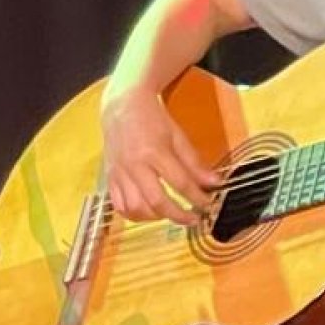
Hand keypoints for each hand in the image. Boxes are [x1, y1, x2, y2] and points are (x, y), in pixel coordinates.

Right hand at [100, 82, 217, 222]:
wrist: (122, 105)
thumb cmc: (151, 119)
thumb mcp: (178, 136)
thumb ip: (194, 162)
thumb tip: (214, 182)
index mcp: (154, 152)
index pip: (180, 183)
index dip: (197, 197)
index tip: (208, 204)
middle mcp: (134, 165)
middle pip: (157, 201)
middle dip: (179, 215)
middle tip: (194, 218)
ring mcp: (120, 173)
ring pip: (136, 208)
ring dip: (156, 218)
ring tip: (171, 214)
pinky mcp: (109, 177)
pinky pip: (119, 205)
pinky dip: (135, 214)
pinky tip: (148, 212)